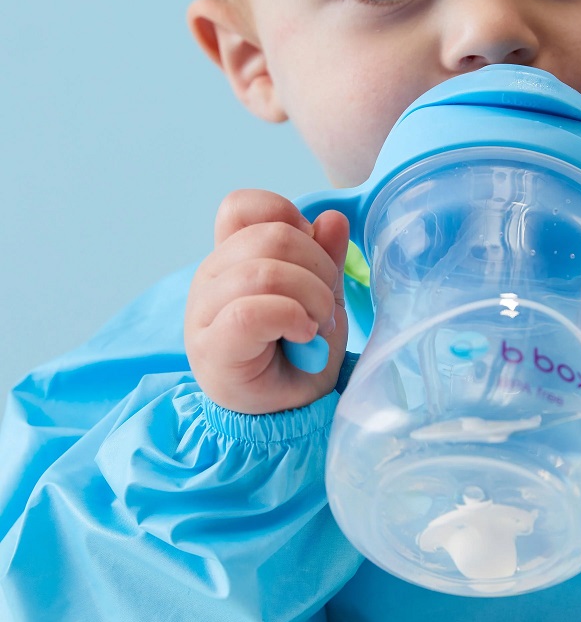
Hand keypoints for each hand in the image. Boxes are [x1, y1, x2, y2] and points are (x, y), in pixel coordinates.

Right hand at [185, 189, 350, 413]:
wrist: (284, 415)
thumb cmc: (297, 354)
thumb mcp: (322, 296)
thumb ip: (325, 257)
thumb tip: (333, 218)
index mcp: (233, 256)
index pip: (240, 206)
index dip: (286, 216)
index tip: (312, 254)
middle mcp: (212, 276)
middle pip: (272, 236)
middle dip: (318, 267)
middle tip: (327, 305)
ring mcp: (204, 310)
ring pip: (265, 271)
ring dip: (311, 297)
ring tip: (317, 325)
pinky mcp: (211, 346)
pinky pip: (252, 312)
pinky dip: (291, 318)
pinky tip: (302, 334)